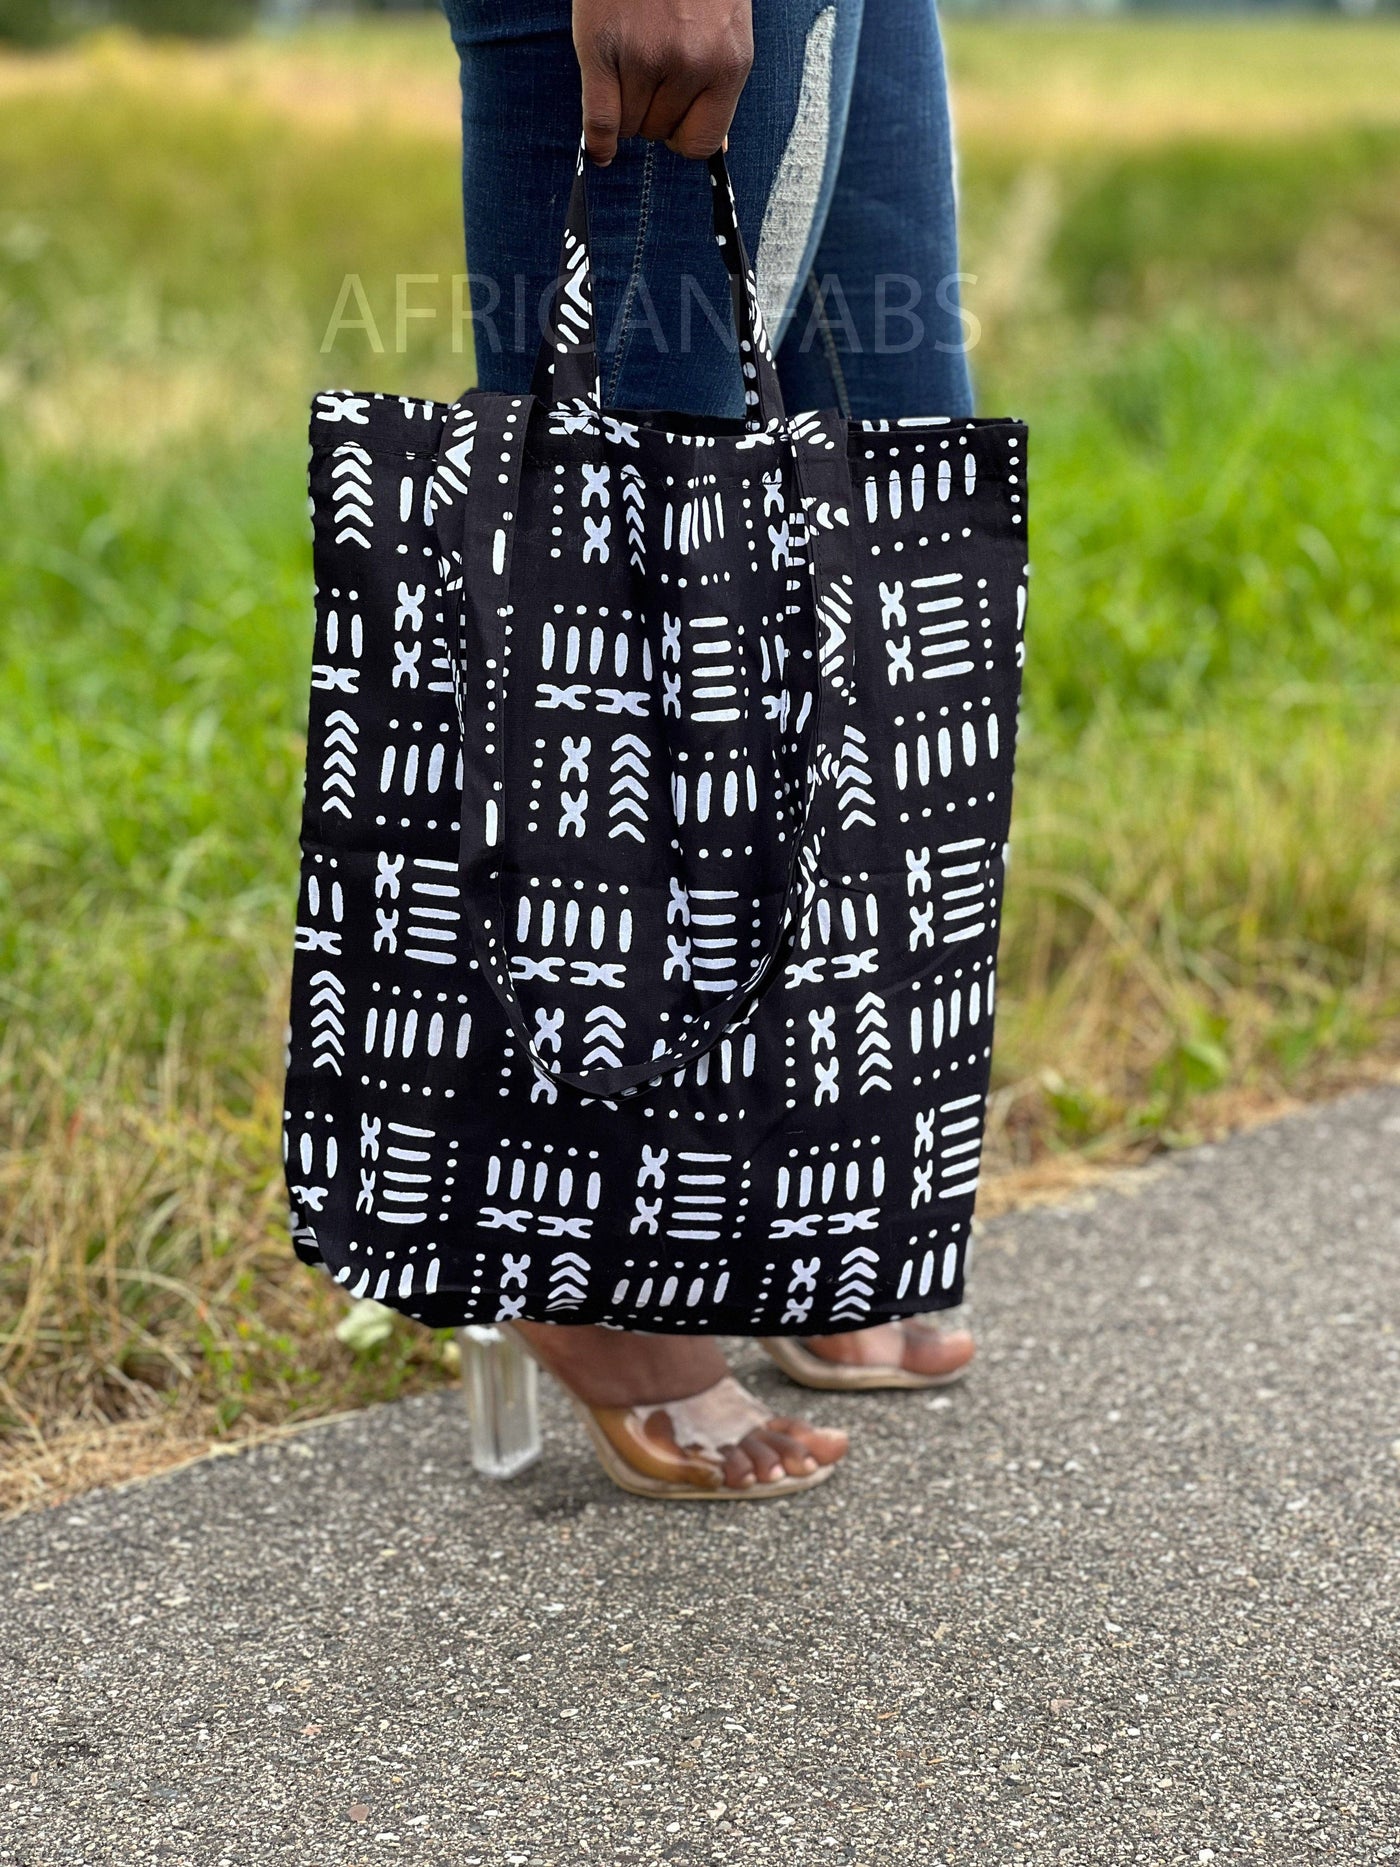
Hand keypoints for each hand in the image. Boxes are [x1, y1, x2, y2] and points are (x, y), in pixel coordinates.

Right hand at [573, 0, 752, 166]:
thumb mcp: (724, 25)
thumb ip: (718, 82)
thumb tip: (717, 149)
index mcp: (729, 62)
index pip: (702, 142)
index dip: (682, 136)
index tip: (672, 124)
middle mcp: (691, 64)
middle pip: (658, 131)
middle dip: (649, 111)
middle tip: (644, 74)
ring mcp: (646, 56)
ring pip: (628, 124)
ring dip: (623, 105)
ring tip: (626, 66)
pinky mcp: (604, 47)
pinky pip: (601, 119)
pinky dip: (598, 141)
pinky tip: (599, 149)